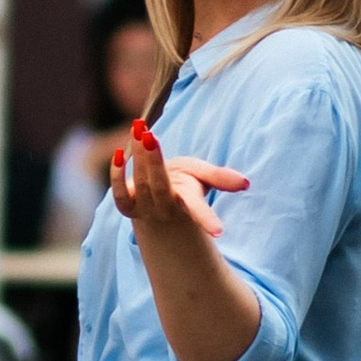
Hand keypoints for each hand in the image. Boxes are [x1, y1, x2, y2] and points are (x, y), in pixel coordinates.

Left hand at [110, 126, 248, 237]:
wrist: (157, 198)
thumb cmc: (186, 184)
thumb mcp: (204, 177)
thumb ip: (221, 178)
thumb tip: (245, 184)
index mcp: (187, 201)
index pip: (198, 210)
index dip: (207, 220)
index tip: (218, 232)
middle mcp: (164, 206)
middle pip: (160, 186)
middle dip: (154, 162)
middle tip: (151, 136)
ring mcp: (143, 207)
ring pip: (139, 182)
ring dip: (137, 155)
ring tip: (139, 128)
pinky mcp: (126, 205)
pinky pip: (118, 193)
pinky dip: (116, 175)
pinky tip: (118, 153)